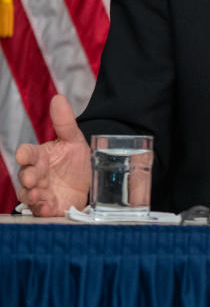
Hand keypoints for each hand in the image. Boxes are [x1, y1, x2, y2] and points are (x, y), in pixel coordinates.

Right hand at [15, 95, 90, 216]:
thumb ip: (65, 122)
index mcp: (40, 156)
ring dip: (31, 194)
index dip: (25, 154)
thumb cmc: (75, 161)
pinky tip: (45, 206)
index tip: (24, 154)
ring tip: (38, 193)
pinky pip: (39, 209)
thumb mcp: (74, 141)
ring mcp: (40, 191)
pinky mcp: (47, 207)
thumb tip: (58, 97)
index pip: (28, 153)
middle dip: (28, 176)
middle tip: (33, 178)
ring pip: (28, 193)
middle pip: (25, 175)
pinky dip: (40, 208)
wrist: (89, 184)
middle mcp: (36, 174)